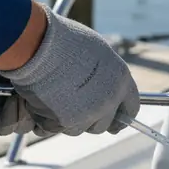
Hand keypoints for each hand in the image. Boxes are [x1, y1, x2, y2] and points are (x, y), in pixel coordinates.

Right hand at [0, 5, 139, 135]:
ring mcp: (86, 114)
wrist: (37, 45)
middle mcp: (107, 101)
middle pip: (102, 124)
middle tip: (73, 106)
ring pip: (78, 129)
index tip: (115, 122)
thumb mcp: (96, 52)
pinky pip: (54, 129)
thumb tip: (104, 85)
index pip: (130, 108)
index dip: (121, 116)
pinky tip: (39, 102)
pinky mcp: (63, 123)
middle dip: (90, 119)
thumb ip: (105, 74)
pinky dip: (46, 121)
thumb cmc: (63, 40)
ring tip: (53, 98)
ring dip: (67, 120)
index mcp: (121, 81)